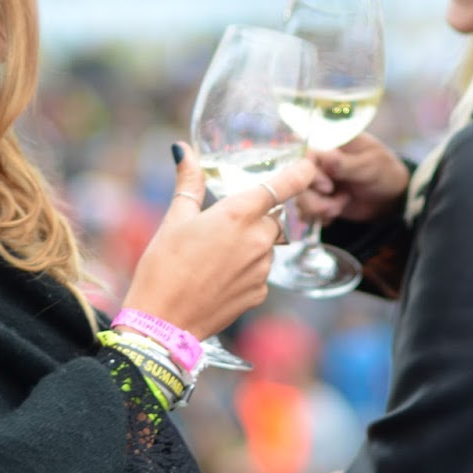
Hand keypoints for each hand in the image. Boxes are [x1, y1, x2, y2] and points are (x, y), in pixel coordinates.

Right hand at [124, 145, 315, 339]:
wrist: (162, 322)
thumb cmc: (163, 267)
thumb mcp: (174, 219)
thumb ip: (188, 183)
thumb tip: (183, 149)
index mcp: (237, 214)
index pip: (283, 186)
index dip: (300, 173)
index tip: (310, 164)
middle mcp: (257, 240)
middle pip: (274, 218)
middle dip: (258, 217)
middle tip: (226, 225)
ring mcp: (261, 269)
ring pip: (267, 246)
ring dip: (252, 244)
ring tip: (215, 255)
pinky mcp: (259, 293)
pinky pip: (261, 272)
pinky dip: (247, 269)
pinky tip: (219, 276)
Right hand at [294, 133, 408, 225]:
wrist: (390, 198)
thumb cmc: (384, 172)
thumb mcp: (370, 165)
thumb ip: (346, 163)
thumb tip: (325, 156)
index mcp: (330, 144)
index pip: (305, 154)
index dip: (311, 174)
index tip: (328, 187)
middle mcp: (318, 162)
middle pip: (297, 180)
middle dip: (314, 198)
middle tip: (336, 204)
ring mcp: (316, 182)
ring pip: (299, 198)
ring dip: (318, 209)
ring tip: (339, 207)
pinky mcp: (316, 200)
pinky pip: (304, 212)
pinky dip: (318, 217)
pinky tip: (333, 216)